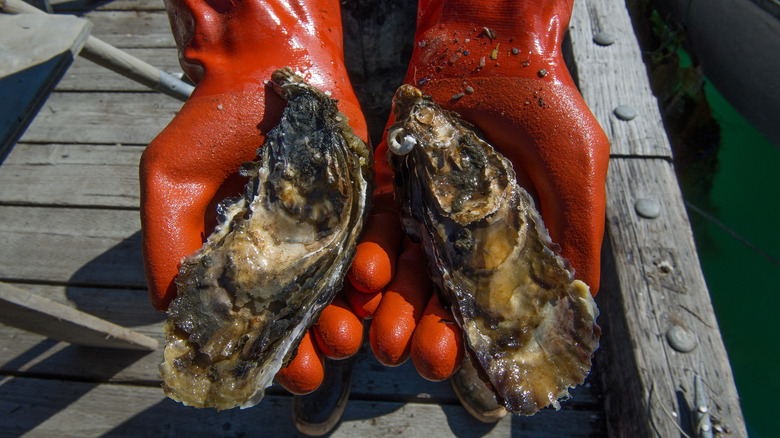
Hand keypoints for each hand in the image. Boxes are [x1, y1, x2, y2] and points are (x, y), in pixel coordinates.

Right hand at [141, 0, 367, 393]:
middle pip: (312, 310)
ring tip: (349, 336)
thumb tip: (170, 316)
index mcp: (250, 259)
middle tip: (322, 364)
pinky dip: (377, 263)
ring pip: (349, 285)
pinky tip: (370, 284)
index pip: (264, 317)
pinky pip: (379, 238)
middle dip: (317, 342)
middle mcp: (296, 252)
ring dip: (350, 314)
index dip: (271, 350)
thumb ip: (168, 247)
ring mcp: (335, 228)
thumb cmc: (211, 123)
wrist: (264, 64)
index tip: (279, 372)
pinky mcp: (367, 199)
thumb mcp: (171, 183)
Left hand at [345, 0, 609, 380]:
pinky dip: (371, 250)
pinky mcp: (392, 178)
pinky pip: (378, 221)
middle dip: (423, 325)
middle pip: (437, 289)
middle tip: (411, 356)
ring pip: (403, 265)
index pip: (487, 296)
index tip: (462, 361)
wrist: (493, 41)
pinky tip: (364, 277)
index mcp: (505, 236)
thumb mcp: (575, 171)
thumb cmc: (545, 104)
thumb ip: (576, 232)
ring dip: (391, 301)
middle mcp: (461, 228)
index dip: (475, 331)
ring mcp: (424, 204)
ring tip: (380, 336)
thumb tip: (585, 300)